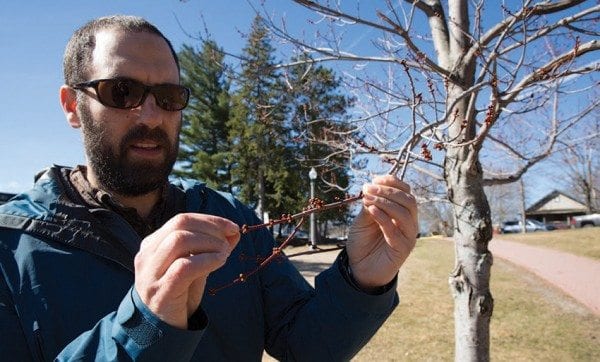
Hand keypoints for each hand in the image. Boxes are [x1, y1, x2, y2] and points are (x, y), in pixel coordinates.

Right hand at [134, 213, 239, 328]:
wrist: (162, 329)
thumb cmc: (180, 293)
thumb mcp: (197, 265)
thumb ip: (212, 247)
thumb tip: (234, 231)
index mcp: (153, 244)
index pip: (181, 219)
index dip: (210, 220)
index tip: (232, 227)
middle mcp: (147, 255)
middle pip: (179, 225)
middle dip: (211, 228)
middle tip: (229, 241)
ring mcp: (151, 273)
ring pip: (179, 241)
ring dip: (209, 243)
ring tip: (224, 254)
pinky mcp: (160, 291)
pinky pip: (184, 266)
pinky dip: (207, 259)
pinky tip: (220, 262)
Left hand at [346, 175, 417, 288]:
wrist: (359, 268)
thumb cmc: (363, 242)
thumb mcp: (363, 219)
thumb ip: (369, 205)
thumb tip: (370, 188)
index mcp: (401, 212)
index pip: (405, 192)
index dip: (393, 182)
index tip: (375, 179)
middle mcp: (409, 222)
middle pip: (409, 200)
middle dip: (389, 191)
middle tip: (369, 189)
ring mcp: (408, 236)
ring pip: (405, 213)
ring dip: (385, 202)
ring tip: (368, 199)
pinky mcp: (403, 249)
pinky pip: (396, 230)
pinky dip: (383, 217)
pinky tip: (371, 210)